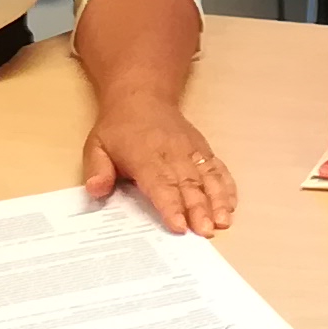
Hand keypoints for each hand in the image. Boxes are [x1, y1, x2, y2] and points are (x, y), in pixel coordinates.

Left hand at [82, 98, 236, 234]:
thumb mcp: (96, 145)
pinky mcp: (203, 149)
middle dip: (199, 209)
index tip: (179, 227)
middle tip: (206, 232)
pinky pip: (217, 168)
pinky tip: (231, 205)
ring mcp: (191, 150)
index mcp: (144, 155)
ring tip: (223, 222)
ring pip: (207, 177)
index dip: (170, 206)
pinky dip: (226, 186)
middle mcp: (172, 153)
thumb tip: (96, 191)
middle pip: (188, 184)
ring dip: (217, 201)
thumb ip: (97, 169)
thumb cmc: (118, 128)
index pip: (159, 184)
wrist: (142, 96)